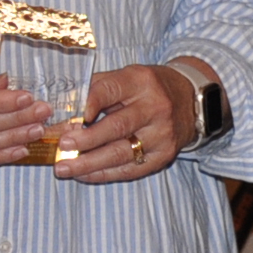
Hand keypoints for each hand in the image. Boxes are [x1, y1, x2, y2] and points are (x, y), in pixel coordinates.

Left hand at [60, 63, 196, 183]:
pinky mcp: (164, 155)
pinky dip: (104, 174)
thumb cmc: (147, 89)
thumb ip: (93, 91)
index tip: (70, 119)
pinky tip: (84, 175)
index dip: (89, 104)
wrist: (190, 101)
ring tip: (64, 168)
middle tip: (62, 147)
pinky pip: (130, 169)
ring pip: (121, 153)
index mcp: (140, 81)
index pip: (110, 90)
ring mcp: (161, 134)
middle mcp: (154, 107)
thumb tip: (62, 116)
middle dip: (85, 140)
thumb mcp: (125, 77)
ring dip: (89, 163)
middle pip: (116, 126)